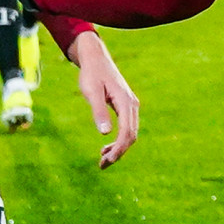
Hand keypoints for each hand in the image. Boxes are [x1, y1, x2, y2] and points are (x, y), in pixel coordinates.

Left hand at [70, 32, 140, 167]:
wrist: (96, 58)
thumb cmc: (92, 74)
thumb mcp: (92, 92)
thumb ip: (99, 112)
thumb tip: (105, 134)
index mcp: (125, 102)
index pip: (127, 132)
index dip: (118, 149)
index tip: (106, 161)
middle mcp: (132, 105)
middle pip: (131, 135)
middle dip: (119, 152)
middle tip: (102, 165)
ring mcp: (130, 106)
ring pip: (130, 133)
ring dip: (119, 148)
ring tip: (102, 160)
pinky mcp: (125, 107)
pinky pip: (127, 127)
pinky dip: (118, 140)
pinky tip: (106, 146)